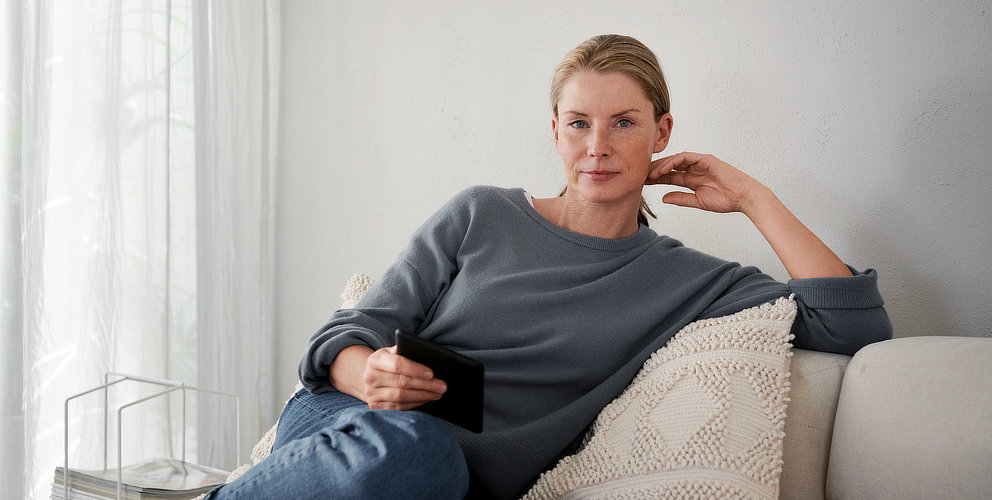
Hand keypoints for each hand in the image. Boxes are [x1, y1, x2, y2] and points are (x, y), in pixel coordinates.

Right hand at [361, 346, 446, 409]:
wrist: (370, 378)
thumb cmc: (387, 363)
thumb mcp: (391, 352)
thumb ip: (403, 350)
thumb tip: (422, 352)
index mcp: (375, 360)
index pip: (397, 364)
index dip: (416, 369)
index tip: (432, 374)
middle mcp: (370, 377)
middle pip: (401, 382)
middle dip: (425, 385)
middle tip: (442, 386)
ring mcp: (371, 393)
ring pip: (400, 396)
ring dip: (422, 395)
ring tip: (438, 393)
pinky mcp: (375, 406)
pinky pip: (398, 407)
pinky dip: (415, 404)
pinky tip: (426, 399)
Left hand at [646, 152, 764, 214]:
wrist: (743, 198)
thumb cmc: (725, 200)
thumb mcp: (697, 201)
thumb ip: (681, 198)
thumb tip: (663, 199)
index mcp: (691, 179)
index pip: (669, 176)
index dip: (655, 178)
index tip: (642, 182)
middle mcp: (694, 169)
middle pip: (669, 166)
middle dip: (655, 170)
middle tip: (640, 174)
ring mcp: (700, 163)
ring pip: (675, 160)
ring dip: (662, 165)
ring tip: (650, 173)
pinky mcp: (706, 159)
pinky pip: (686, 157)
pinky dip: (673, 161)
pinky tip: (664, 169)